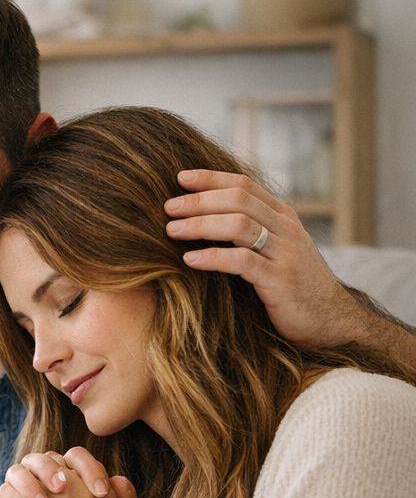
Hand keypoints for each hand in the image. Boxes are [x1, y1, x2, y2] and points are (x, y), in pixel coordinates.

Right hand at [8, 457, 124, 497]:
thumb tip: (121, 480)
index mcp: (64, 480)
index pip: (70, 457)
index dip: (87, 468)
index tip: (102, 494)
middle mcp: (39, 488)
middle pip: (34, 459)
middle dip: (48, 468)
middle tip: (62, 487)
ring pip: (11, 478)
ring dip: (27, 486)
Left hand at [165, 170, 362, 348]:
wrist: (330, 320)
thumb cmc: (293, 287)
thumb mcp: (276, 252)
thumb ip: (252, 234)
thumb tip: (207, 223)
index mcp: (283, 217)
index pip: (245, 186)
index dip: (212, 179)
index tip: (181, 178)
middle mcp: (286, 229)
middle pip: (238, 200)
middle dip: (200, 201)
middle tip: (168, 206)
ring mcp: (284, 253)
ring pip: (239, 225)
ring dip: (201, 224)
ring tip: (172, 230)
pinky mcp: (279, 281)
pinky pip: (242, 262)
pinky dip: (213, 258)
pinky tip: (189, 259)